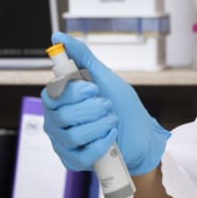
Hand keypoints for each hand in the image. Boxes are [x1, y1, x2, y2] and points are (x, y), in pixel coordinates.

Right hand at [41, 31, 169, 174]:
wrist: (143, 135)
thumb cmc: (123, 107)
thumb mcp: (105, 77)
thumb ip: (81, 57)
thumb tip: (59, 37)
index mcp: (61, 99)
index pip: (53, 93)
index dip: (75, 91)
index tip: (95, 89)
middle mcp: (57, 120)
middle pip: (63, 115)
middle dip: (94, 109)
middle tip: (108, 106)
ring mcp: (63, 142)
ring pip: (72, 135)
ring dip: (100, 126)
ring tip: (111, 121)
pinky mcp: (73, 160)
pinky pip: (81, 154)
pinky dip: (101, 144)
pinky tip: (110, 137)